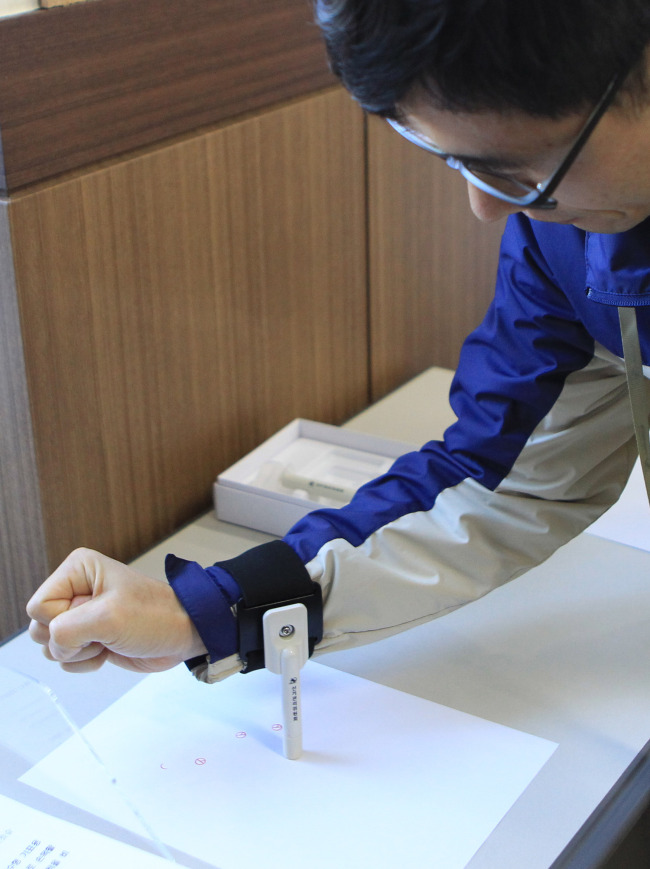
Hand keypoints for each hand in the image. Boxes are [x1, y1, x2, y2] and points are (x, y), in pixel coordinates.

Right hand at [26, 548, 206, 673]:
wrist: (182, 633)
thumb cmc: (154, 616)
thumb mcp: (109, 617)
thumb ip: (67, 630)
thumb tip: (54, 644)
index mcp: (77, 570)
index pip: (39, 607)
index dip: (62, 621)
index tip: (95, 617)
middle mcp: (75, 589)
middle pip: (39, 627)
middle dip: (70, 639)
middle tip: (104, 629)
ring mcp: (81, 615)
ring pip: (50, 646)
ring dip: (79, 652)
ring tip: (109, 638)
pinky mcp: (88, 636)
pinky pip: (66, 658)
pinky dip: (86, 661)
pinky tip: (109, 649)